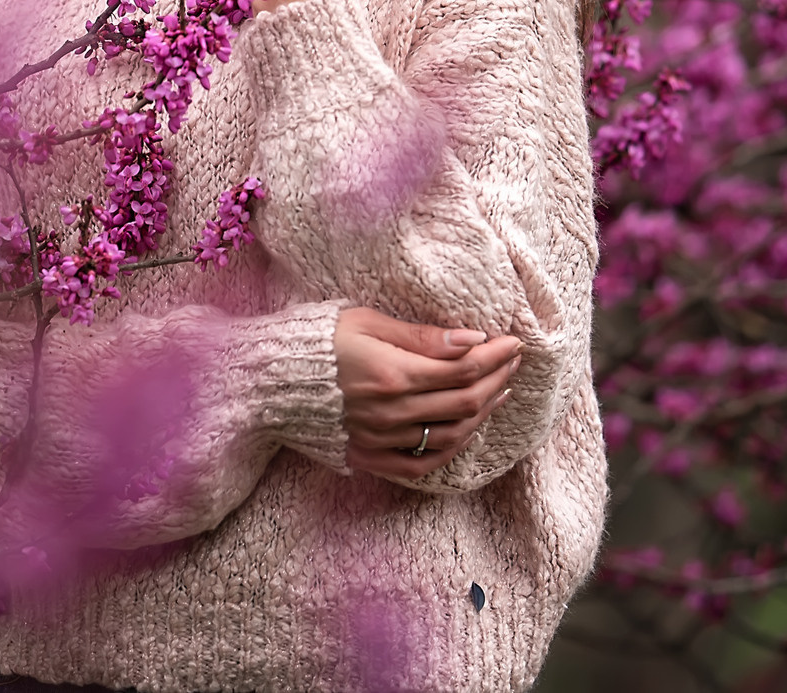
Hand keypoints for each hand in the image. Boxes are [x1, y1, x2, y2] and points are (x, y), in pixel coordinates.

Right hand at [333, 306, 522, 481]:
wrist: (273, 379)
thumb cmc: (320, 341)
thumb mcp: (367, 322)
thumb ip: (421, 336)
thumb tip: (471, 339)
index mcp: (392, 374)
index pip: (463, 368)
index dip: (495, 356)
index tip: (513, 342)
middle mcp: (392, 412)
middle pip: (465, 401)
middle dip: (497, 379)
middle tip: (512, 362)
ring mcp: (382, 440)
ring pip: (452, 434)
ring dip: (483, 413)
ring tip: (499, 392)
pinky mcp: (371, 457)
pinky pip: (423, 464)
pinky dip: (452, 450)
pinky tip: (467, 432)